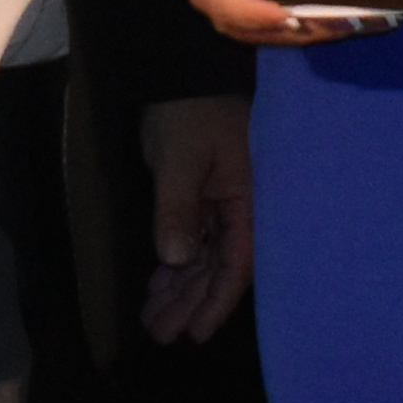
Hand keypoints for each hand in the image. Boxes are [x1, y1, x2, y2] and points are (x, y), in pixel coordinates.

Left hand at [141, 100, 255, 341]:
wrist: (183, 68)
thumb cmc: (191, 109)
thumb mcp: (183, 157)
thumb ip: (179, 207)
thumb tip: (175, 258)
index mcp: (248, 201)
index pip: (235, 265)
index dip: (216, 302)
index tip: (196, 333)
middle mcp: (239, 208)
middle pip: (218, 268)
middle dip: (191, 303)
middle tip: (161, 334)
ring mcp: (221, 201)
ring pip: (203, 257)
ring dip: (180, 288)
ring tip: (154, 318)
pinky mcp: (202, 194)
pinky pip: (193, 239)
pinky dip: (175, 263)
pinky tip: (159, 284)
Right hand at [174, 0, 367, 44]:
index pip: (228, 4)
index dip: (260, 16)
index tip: (293, 17)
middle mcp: (216, 6)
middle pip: (256, 28)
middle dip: (300, 27)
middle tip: (341, 21)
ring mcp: (237, 20)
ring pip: (273, 35)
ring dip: (311, 30)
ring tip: (352, 22)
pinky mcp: (257, 23)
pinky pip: (283, 30)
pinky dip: (312, 25)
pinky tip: (346, 19)